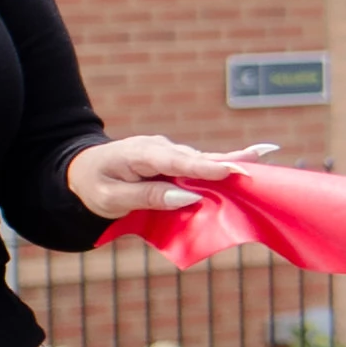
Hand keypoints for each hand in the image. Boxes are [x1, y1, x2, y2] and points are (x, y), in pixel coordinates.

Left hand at [63, 133, 260, 220]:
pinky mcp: (174, 162)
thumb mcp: (111, 198)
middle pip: (198, 157)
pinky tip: (248, 162)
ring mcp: (169, 153)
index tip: (230, 170)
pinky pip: (199, 167)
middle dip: (229, 159)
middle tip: (262, 156)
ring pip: (202, 160)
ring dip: (231, 162)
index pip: (177, 161)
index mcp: (141, 154)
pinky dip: (222, 166)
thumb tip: (189, 196)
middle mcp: (160, 148)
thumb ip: (149, 197)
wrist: (81, 171)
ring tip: (263, 156)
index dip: (205, 166)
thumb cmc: (93, 186)